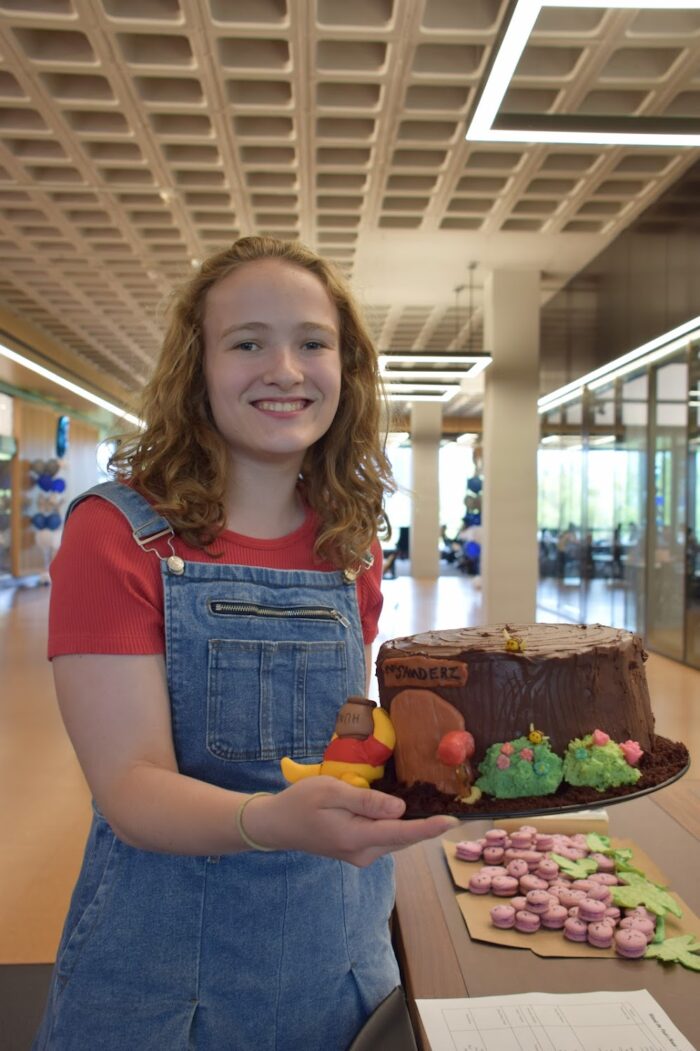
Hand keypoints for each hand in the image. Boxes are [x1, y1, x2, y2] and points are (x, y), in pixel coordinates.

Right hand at [240, 777, 456, 866]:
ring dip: (410, 824)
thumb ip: (366, 801)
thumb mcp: (331, 792)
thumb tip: (400, 809)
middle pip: (402, 837)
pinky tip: (400, 810)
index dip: (429, 827)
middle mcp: (363, 853)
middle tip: (449, 806)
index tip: (453, 821)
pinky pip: (384, 838)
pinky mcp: (357, 852)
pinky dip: (395, 826)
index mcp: (356, 838)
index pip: (402, 834)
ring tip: (431, 805)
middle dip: (425, 824)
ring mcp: (360, 855)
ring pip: (395, 838)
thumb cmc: (301, 802)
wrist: (276, 825)